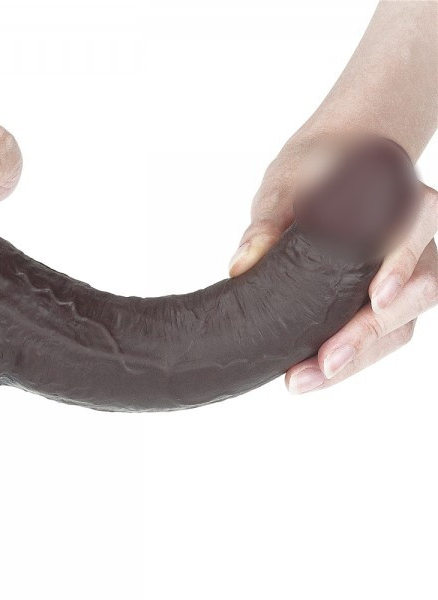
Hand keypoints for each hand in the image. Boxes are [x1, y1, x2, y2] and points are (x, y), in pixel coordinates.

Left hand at [228, 136, 437, 393]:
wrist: (330, 168)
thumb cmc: (314, 170)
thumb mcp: (286, 183)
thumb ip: (269, 219)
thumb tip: (241, 265)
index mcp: (403, 200)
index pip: (416, 230)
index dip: (402, 265)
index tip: (377, 297)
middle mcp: (417, 241)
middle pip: (418, 293)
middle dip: (370, 335)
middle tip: (324, 363)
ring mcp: (407, 274)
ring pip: (402, 326)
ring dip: (359, 359)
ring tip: (304, 380)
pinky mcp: (385, 299)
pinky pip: (382, 336)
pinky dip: (351, 358)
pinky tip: (311, 373)